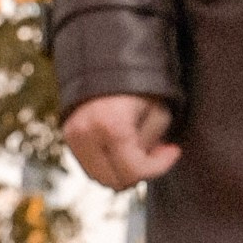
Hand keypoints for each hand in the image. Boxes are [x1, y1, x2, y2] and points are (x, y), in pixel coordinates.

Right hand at [63, 95, 179, 188]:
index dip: (159, 166)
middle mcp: (86, 134)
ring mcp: (73, 136)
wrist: (107, 61)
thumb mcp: (159, 112)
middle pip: (114, 181)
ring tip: (140, 147)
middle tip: (157, 151)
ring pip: (99, 177)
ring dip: (122, 170)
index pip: (133, 171)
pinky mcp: (68, 135)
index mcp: (111, 126)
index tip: (174, 150)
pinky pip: (90, 166)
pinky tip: (124, 145)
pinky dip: (109, 163)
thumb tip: (143, 168)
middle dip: (138, 172)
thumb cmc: (140, 85)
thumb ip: (152, 146)